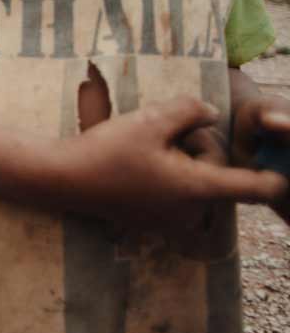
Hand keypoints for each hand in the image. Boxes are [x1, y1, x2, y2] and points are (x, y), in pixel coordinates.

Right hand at [57, 96, 287, 228]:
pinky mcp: (153, 222)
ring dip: (182, 164)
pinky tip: (137, 163)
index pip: (253, 188)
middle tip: (166, 134)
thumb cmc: (108, 150)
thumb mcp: (151, 119)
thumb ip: (190, 110)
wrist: (64, 179)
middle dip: (199, 151)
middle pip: (216, 176)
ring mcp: (171, 220)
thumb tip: (209, 112)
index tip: (286, 176)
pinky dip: (166, 178)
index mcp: (197, 188)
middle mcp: (190, 211)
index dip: (274, 180)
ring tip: (147, 148)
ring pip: (195, 185)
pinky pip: (175, 196)